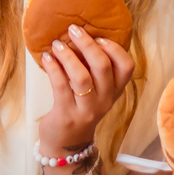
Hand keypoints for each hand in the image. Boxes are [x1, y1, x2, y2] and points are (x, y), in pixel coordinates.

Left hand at [38, 25, 134, 166]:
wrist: (67, 144)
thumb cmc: (80, 108)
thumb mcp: (96, 92)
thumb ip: (94, 70)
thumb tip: (81, 35)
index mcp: (115, 91)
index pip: (127, 67)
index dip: (114, 49)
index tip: (99, 36)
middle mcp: (105, 100)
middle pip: (103, 66)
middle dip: (87, 44)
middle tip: (73, 29)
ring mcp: (87, 109)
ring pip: (81, 76)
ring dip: (67, 55)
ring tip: (57, 44)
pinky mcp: (67, 114)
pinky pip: (60, 85)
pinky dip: (53, 67)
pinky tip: (46, 57)